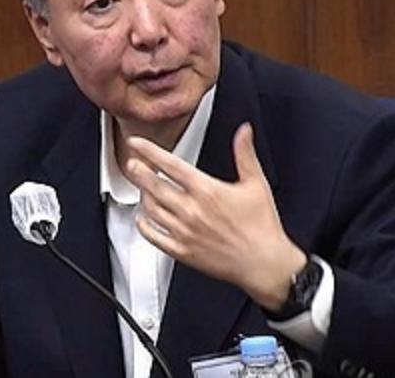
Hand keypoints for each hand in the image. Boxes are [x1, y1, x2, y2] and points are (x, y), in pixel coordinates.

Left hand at [123, 122, 306, 309]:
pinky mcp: (182, 251)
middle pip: (153, 186)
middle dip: (138, 172)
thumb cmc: (262, 226)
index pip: (170, 165)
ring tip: (141, 188)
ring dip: (142, 196)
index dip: (149, 151)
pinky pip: (154, 236)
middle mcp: (191, 210)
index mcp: (207, 191)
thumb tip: (244, 131)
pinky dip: (144, 225)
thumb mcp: (256, 183)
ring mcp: (184, 232)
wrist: (264, 263)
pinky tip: (143, 218)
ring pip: (151, 209)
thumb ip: (245, 154)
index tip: (137, 144)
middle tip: (131, 163)